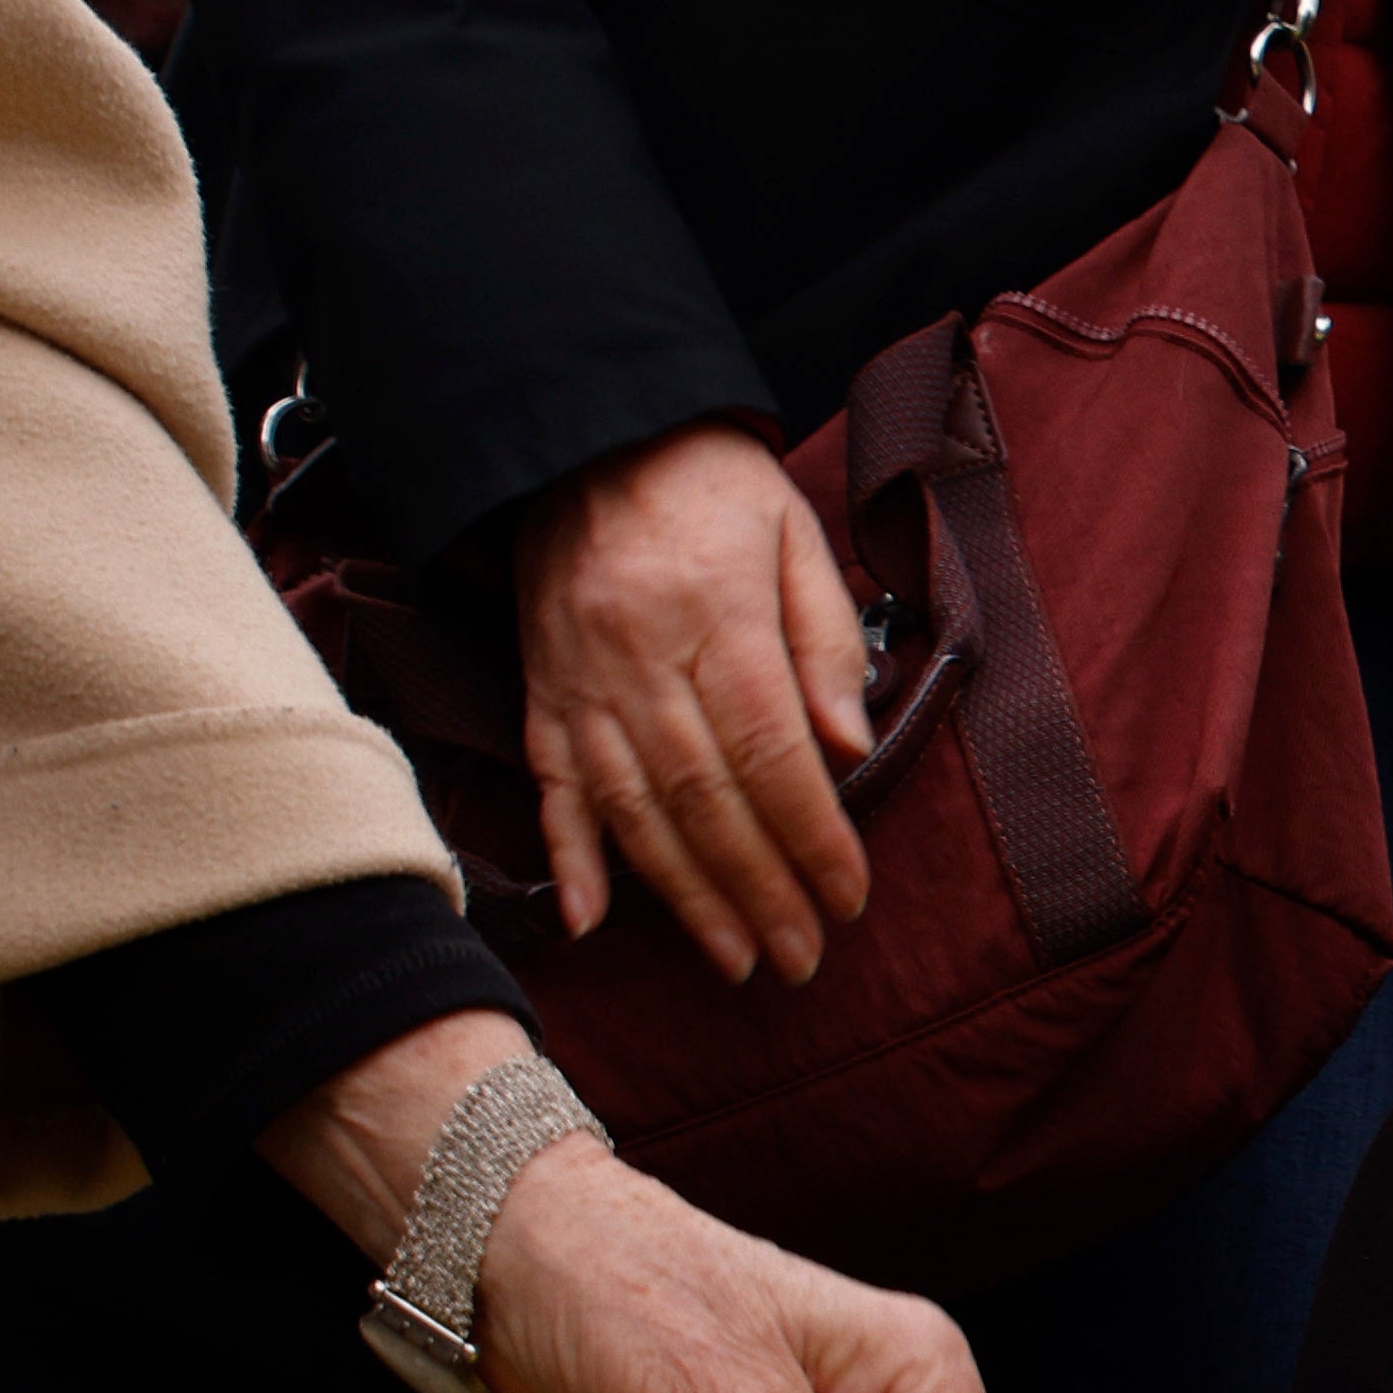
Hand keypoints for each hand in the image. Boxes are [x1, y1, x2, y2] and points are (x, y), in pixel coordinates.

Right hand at [512, 422, 867, 985]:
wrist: (586, 433)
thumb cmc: (709, 484)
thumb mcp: (794, 534)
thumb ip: (826, 639)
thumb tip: (852, 747)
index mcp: (714, 617)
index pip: (771, 753)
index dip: (811, 836)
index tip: (848, 897)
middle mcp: (639, 660)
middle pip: (705, 799)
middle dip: (758, 889)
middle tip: (801, 959)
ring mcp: (580, 682)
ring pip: (633, 809)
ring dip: (684, 897)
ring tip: (734, 960)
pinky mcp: (541, 690)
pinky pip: (550, 784)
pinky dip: (569, 856)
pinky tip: (592, 921)